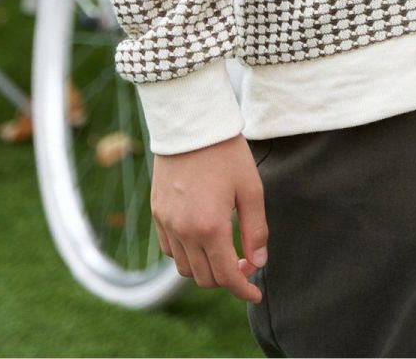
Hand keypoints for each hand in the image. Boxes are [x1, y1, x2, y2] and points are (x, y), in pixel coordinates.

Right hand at [151, 133, 268, 302]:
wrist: (191, 122)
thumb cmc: (226, 152)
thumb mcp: (250, 188)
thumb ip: (256, 229)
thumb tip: (258, 262)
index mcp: (210, 226)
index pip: (226, 276)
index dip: (243, 290)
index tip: (255, 293)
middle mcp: (184, 231)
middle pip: (204, 278)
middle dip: (227, 278)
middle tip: (245, 263)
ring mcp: (166, 223)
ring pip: (184, 268)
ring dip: (205, 268)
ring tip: (224, 250)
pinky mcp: (157, 213)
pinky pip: (169, 249)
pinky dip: (186, 254)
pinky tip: (202, 237)